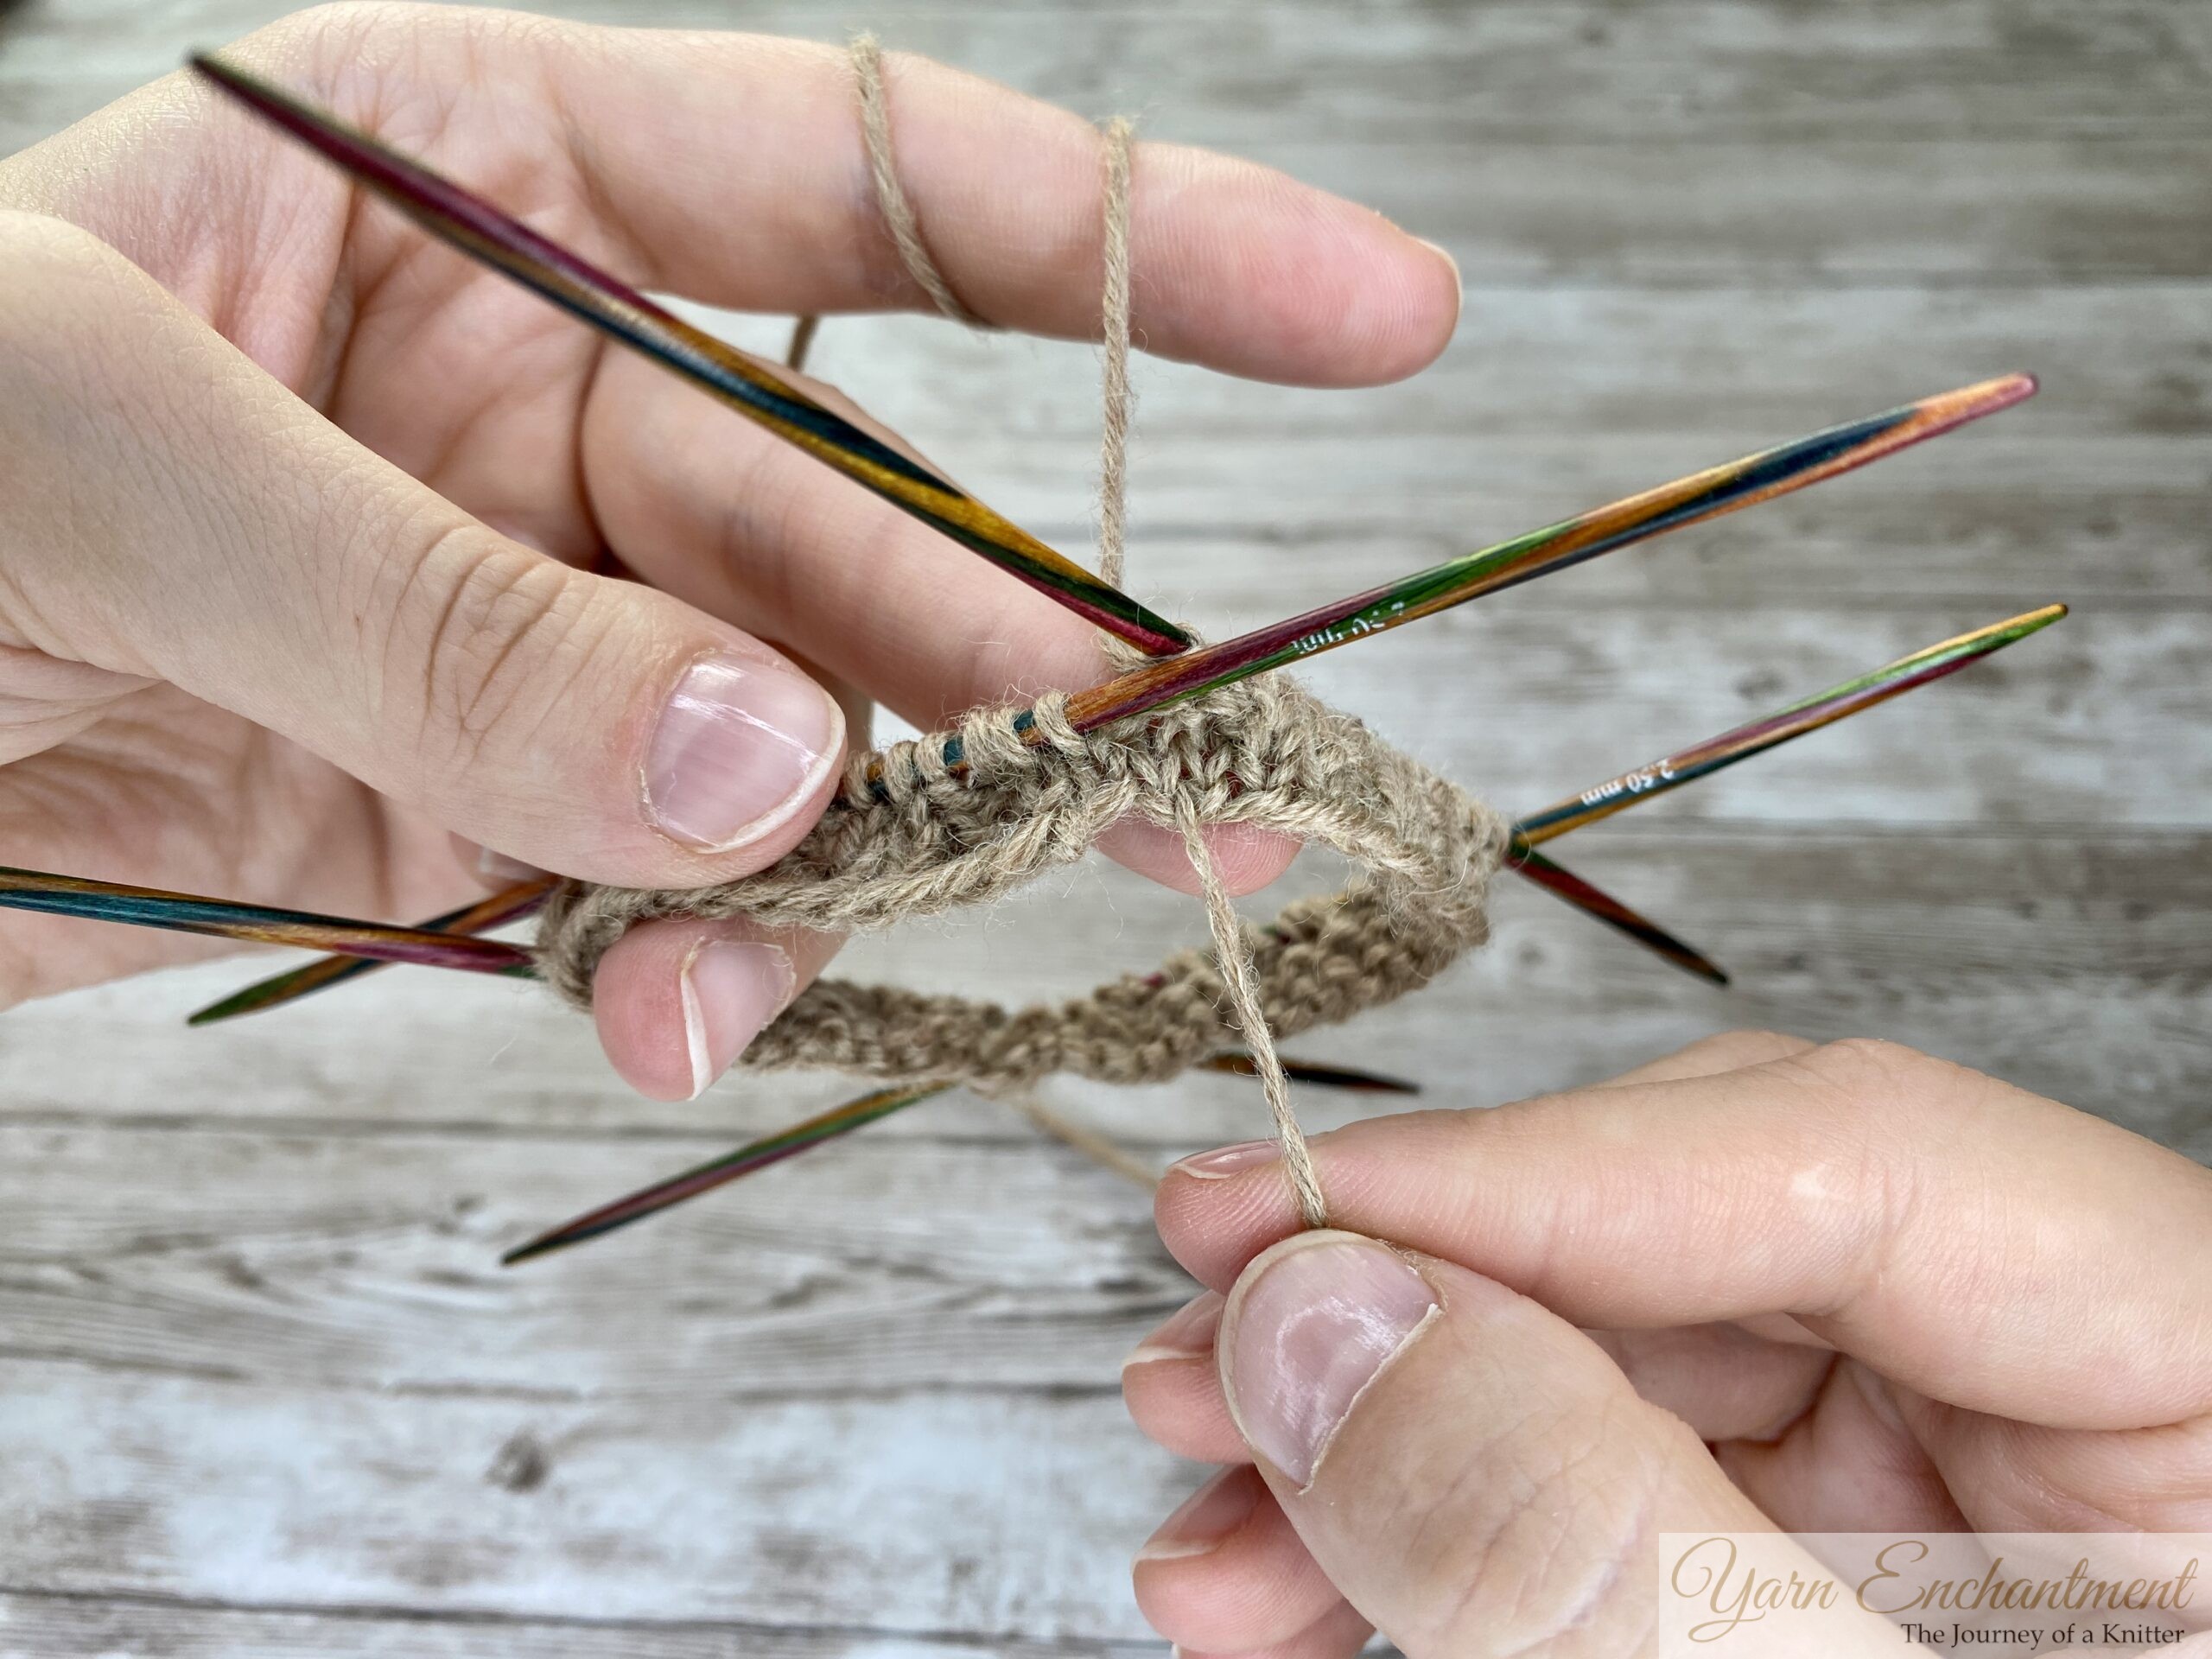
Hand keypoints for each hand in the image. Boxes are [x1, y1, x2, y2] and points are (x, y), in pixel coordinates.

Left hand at [0, 3, 1458, 1092]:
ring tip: (864, 948)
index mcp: (465, 171)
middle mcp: (531, 384)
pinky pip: (666, 881)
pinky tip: (668, 1010)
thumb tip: (768, 766)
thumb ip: (443, 604)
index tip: (1385, 315)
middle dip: (1017, 667)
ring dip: (850, 859)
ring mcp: (529, 606)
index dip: (1147, 246)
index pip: (874, 179)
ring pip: (789, 737)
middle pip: (861, 527)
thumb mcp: (93, 465)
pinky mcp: (486, 798)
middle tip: (1189, 788)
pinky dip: (694, 956)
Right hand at [1122, 1033, 2211, 1656]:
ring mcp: (1956, 1505)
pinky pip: (1605, 1491)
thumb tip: (1321, 1317)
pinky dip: (1435, 1535)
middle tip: (1204, 1358)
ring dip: (1386, 1435)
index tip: (1284, 1225)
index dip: (1534, 1172)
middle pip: (1703, 1247)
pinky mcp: (1831, 1582)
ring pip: (1616, 1367)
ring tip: (1209, 1539)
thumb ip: (1589, 1547)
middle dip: (1420, 1309)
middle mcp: (2094, 1417)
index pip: (1859, 1162)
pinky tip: (1295, 1588)